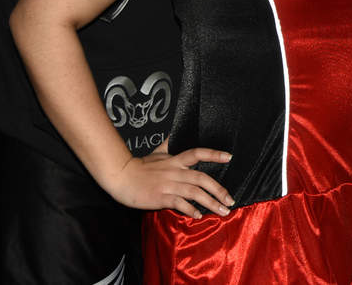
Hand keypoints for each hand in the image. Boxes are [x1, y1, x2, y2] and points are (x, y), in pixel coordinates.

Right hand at [104, 143, 234, 217]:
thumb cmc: (138, 166)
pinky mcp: (161, 197)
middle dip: (219, 190)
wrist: (121, 177)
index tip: (229, 157)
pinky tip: (198, 216)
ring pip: (195, 193)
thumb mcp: (156, 153)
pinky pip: (180, 203)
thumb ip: (167, 146)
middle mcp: (175, 171)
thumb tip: (173, 135)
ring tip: (222, 211)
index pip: (198, 154)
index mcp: (175, 160)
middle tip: (230, 200)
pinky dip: (190, 210)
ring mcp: (169, 184)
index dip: (214, 154)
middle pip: (202, 178)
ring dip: (211, 203)